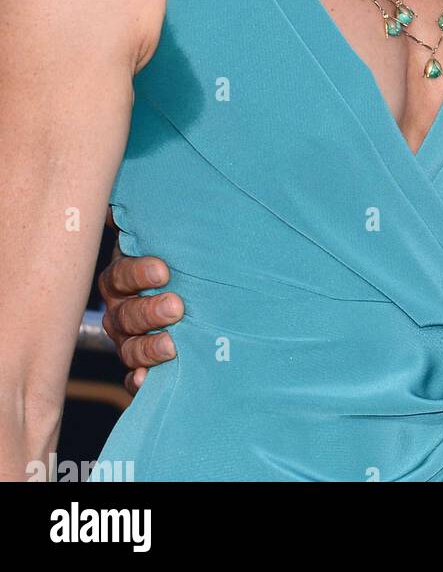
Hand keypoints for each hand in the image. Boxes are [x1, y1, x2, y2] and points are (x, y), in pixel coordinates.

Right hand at [99, 208, 182, 395]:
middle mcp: (120, 308)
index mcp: (122, 275)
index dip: (139, 273)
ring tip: (171, 346)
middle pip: (126, 313)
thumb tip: (128, 194)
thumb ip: (153, 219)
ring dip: (148, 347)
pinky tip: (145, 380)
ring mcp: (127, 338)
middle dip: (149, 311)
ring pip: (128, 346)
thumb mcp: (166, 237)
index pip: (122, 275)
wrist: (189, 289)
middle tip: (176, 307)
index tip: (163, 270)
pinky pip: (132, 377)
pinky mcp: (139, 364)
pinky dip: (138, 380)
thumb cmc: (177, 258)